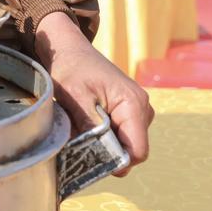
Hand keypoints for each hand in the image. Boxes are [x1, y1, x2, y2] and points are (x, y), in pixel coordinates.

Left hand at [35, 11, 152, 173]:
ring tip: (79, 123)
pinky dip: (102, 132)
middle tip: (78, 138)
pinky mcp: (128, 109)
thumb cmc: (70, 68)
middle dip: (106, 150)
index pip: (138, 150)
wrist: (68, 48)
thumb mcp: (74, 96)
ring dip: (102, 140)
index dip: (117, 162)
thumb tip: (99, 155)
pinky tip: (84, 119)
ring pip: (123, 141)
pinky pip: (119, 131)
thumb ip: (90, 126)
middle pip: (131, 147)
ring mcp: (137, 108)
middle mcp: (142, 108)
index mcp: (133, 104)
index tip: (91, 159)